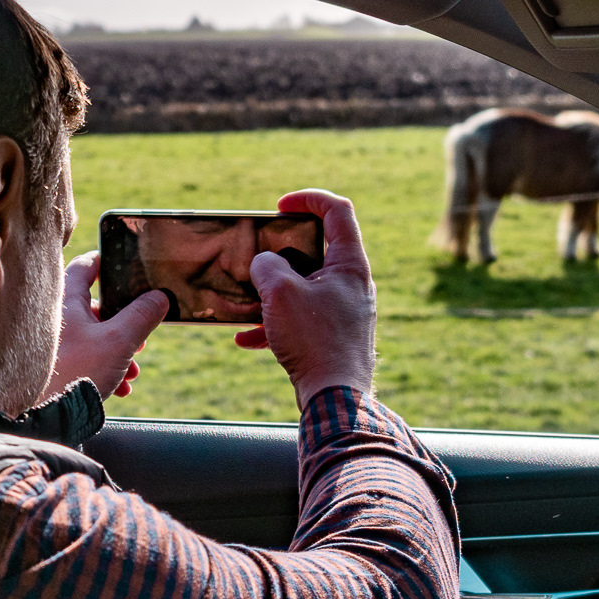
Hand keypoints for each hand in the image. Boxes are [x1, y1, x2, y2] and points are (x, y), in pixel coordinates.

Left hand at [42, 250, 167, 400]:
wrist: (44, 416)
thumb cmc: (76, 372)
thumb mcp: (119, 342)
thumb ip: (142, 316)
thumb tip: (160, 297)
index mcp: (67, 299)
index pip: (88, 265)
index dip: (111, 264)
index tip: (130, 270)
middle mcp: (57, 316)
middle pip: (97, 307)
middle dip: (125, 325)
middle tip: (141, 339)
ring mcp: (55, 341)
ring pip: (94, 337)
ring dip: (119, 353)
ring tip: (132, 371)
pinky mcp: (54, 365)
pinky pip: (84, 359)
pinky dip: (104, 369)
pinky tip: (118, 388)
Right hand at [234, 189, 376, 408]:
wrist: (335, 399)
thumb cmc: (315, 342)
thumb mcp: (280, 293)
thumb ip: (267, 267)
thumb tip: (263, 265)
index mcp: (350, 265)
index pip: (338, 212)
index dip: (308, 199)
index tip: (280, 207)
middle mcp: (352, 285)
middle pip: (316, 250)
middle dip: (280, 252)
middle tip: (259, 254)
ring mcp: (344, 311)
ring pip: (304, 288)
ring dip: (272, 291)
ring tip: (246, 298)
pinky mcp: (333, 336)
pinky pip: (301, 320)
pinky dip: (274, 324)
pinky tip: (246, 338)